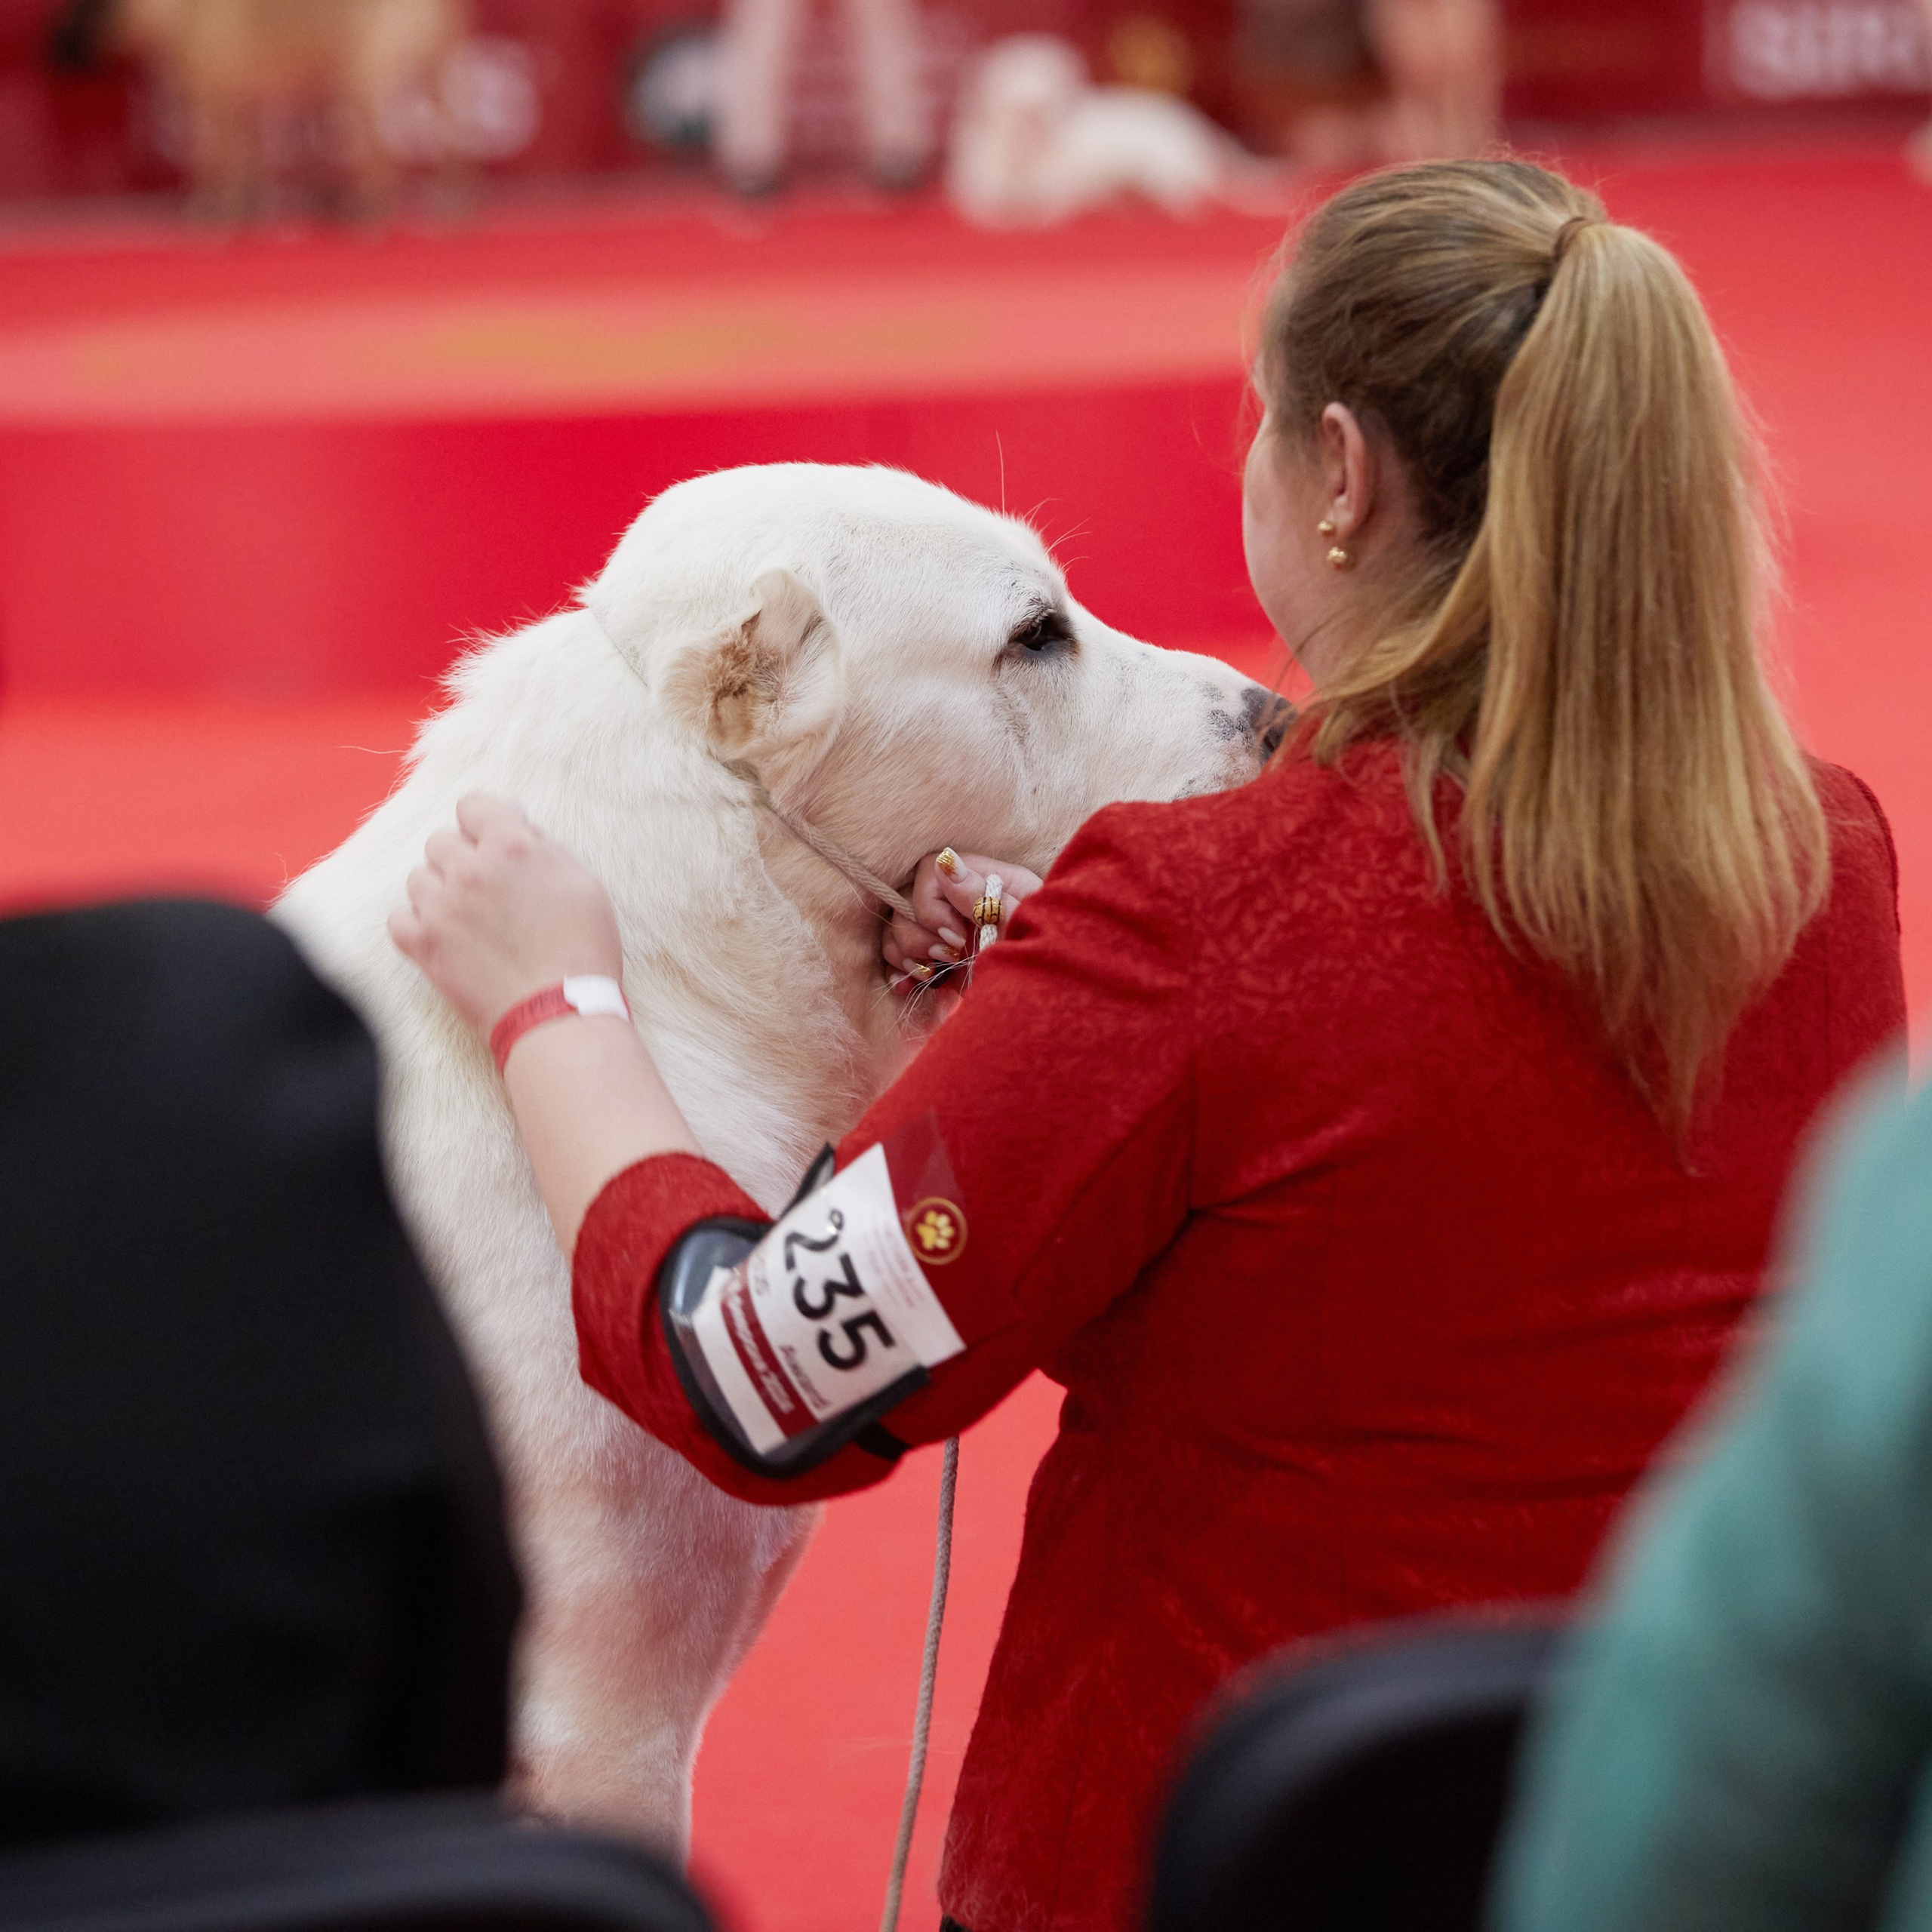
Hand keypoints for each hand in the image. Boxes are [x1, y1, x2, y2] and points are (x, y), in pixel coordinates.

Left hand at [389, 794, 623, 1036]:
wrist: (559, 1013)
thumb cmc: (581, 951)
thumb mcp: (583, 884)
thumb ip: (543, 847)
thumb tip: (514, 823)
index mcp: (512, 847)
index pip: (472, 806)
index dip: (484, 824)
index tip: (492, 843)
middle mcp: (470, 870)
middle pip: (441, 842)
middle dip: (463, 860)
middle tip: (489, 891)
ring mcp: (441, 907)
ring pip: (419, 878)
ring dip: (440, 892)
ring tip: (470, 919)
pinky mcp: (422, 944)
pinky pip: (399, 917)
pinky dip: (418, 924)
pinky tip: (444, 936)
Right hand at [883, 848, 1044, 988]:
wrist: (1052, 1016)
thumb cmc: (1049, 967)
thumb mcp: (1023, 931)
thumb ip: (986, 899)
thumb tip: (946, 863)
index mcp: (990, 883)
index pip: (932, 869)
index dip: (931, 905)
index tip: (955, 939)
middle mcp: (963, 904)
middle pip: (906, 899)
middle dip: (918, 935)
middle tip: (948, 959)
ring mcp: (948, 934)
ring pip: (898, 928)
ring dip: (906, 953)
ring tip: (932, 975)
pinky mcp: (940, 963)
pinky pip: (898, 957)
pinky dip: (899, 972)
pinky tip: (912, 986)